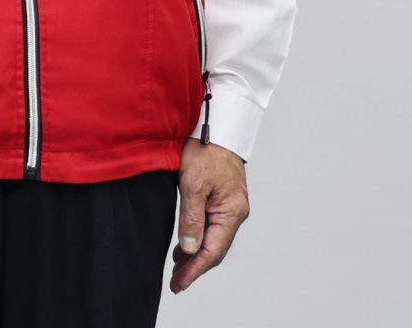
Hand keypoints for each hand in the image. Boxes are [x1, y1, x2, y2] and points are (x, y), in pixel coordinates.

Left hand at [170, 138, 249, 293]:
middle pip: (215, 249)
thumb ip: (191, 218)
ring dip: (196, 254)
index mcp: (231, 212)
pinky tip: (186, 245)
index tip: (179, 283)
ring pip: (214, 239)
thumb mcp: (192, 184)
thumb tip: (190, 248)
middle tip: (176, 282)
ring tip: (177, 268)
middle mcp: (235, 213)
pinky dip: (199, 239)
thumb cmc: (205, 150)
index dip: (195, 270)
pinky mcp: (223, 199)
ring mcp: (230, 206)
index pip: (213, 251)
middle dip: (195, 267)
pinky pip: (212, 226)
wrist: (216, 127)